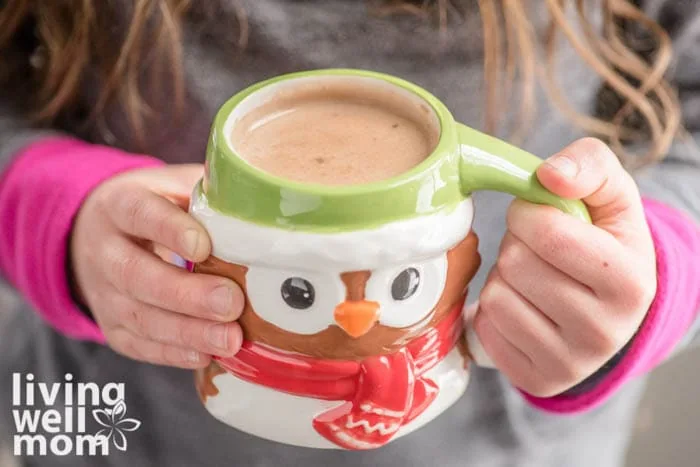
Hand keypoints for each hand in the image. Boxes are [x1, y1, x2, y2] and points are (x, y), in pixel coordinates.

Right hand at [70, 164, 244, 368]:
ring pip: (138, 316)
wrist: (101, 236)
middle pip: (136, 275)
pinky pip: (138, 345)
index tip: (204, 246)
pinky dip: (174, 353)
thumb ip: (211, 194)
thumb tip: (265, 198)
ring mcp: (103, 293)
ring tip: (230, 339)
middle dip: (186, 294)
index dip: (170, 230)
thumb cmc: (159, 208)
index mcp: (119, 205)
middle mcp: (104, 250)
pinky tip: (206, 355)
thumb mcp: (175, 187)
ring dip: (187, 332)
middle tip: (231, 302)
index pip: (139, 213)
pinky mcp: (111, 326)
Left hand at [471, 138, 656, 396]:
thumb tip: (550, 176)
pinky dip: (494, 310)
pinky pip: (485, 327)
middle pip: (515, 264)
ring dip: (504, 278)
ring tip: (532, 279)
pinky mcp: (537, 380)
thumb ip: (589, 165)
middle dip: (516, 245)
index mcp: (630, 282)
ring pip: (495, 297)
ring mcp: (570, 364)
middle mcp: (605, 332)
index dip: (528, 213)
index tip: (538, 216)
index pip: (546, 232)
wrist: (610, 308)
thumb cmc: (604, 241)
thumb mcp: (611, 195)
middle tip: (538, 251)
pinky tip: (522, 306)